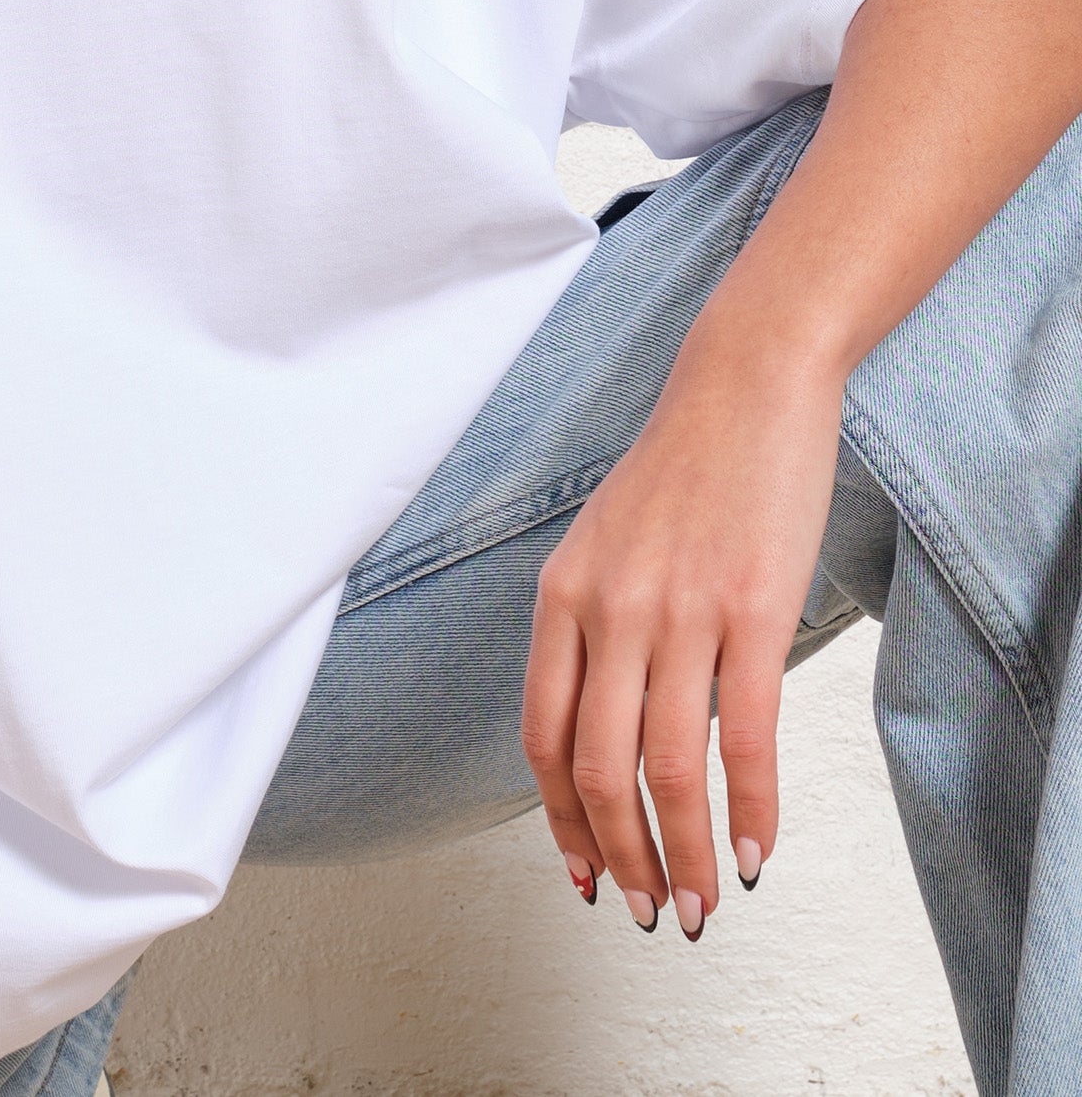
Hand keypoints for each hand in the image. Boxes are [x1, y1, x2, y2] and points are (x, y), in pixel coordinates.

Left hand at [520, 321, 844, 937]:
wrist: (744, 385)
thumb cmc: (680, 470)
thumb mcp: (603, 542)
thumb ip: (591, 625)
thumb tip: (602, 727)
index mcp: (561, 595)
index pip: (542, 737)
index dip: (559, 820)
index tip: (582, 877)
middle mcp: (608, 608)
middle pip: (597, 767)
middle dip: (621, 858)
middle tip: (652, 914)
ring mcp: (679, 610)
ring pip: (668, 766)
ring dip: (684, 854)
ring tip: (704, 905)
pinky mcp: (752, 609)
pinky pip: (747, 735)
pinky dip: (750, 808)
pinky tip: (756, 850)